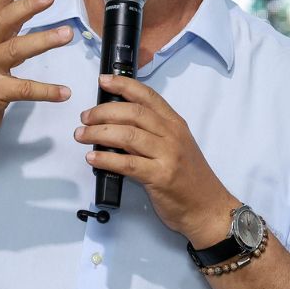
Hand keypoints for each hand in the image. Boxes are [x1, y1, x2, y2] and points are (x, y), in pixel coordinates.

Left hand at [75, 74, 239, 246]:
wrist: (207, 207)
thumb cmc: (188, 178)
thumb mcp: (175, 146)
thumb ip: (151, 133)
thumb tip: (115, 124)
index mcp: (175, 124)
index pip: (147, 96)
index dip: (123, 85)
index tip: (103, 80)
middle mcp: (172, 135)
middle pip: (133, 113)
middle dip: (103, 111)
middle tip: (85, 117)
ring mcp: (168, 155)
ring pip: (128, 135)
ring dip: (99, 133)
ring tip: (82, 135)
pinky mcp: (160, 177)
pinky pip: (127, 164)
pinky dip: (106, 159)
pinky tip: (93, 158)